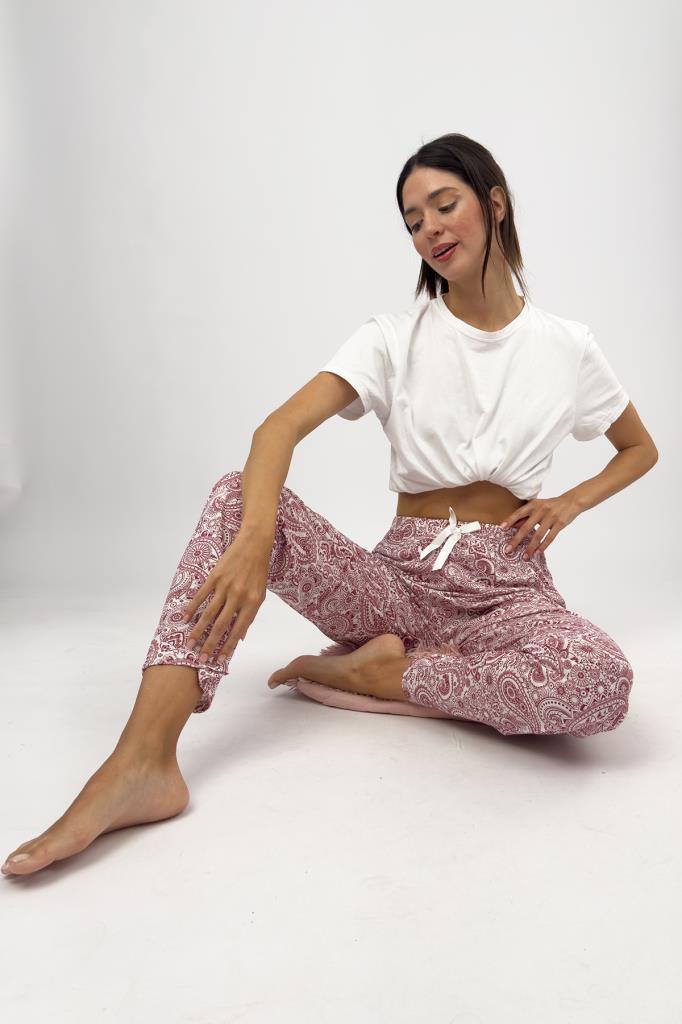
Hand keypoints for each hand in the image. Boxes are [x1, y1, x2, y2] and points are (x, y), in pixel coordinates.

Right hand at [180, 533, 270, 663]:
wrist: (254, 544)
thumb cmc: (258, 571)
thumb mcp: (260, 595)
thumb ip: (250, 615)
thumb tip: (240, 637)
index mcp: (252, 602)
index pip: (238, 630)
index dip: (228, 646)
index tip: (219, 660)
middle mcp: (238, 596)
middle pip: (220, 625)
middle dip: (209, 644)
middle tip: (200, 658)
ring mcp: (225, 586)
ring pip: (208, 613)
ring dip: (197, 631)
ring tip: (189, 643)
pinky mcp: (215, 577)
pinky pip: (201, 596)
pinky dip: (191, 608)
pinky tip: (184, 619)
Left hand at [499, 493, 582, 559]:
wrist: (571, 501)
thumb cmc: (550, 505)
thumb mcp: (537, 506)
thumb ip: (526, 516)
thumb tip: (512, 526)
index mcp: (534, 504)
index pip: (519, 513)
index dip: (510, 520)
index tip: (502, 528)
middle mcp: (541, 510)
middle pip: (526, 527)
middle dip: (516, 540)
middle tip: (508, 550)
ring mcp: (551, 517)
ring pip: (538, 535)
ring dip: (530, 547)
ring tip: (524, 556)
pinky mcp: (560, 524)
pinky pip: (550, 537)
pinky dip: (543, 546)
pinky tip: (538, 553)